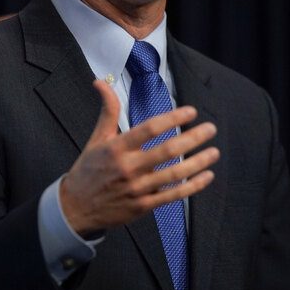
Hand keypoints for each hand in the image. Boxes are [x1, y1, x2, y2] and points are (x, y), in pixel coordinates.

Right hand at [60, 79, 218, 235]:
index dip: (173, 118)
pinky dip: (193, 186)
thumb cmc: (89, 169)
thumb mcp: (96, 138)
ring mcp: (137, 188)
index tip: (191, 111)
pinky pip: (173, 195)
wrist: (74, 208)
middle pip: (167, 151)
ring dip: (198, 162)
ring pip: (174, 174)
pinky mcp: (143, 205)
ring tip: (214, 152)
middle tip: (211, 128)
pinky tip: (207, 175)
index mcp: (117, 148)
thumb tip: (101, 81)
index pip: (149, 129)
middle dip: (193, 138)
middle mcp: (128, 167)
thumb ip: (107, 110)